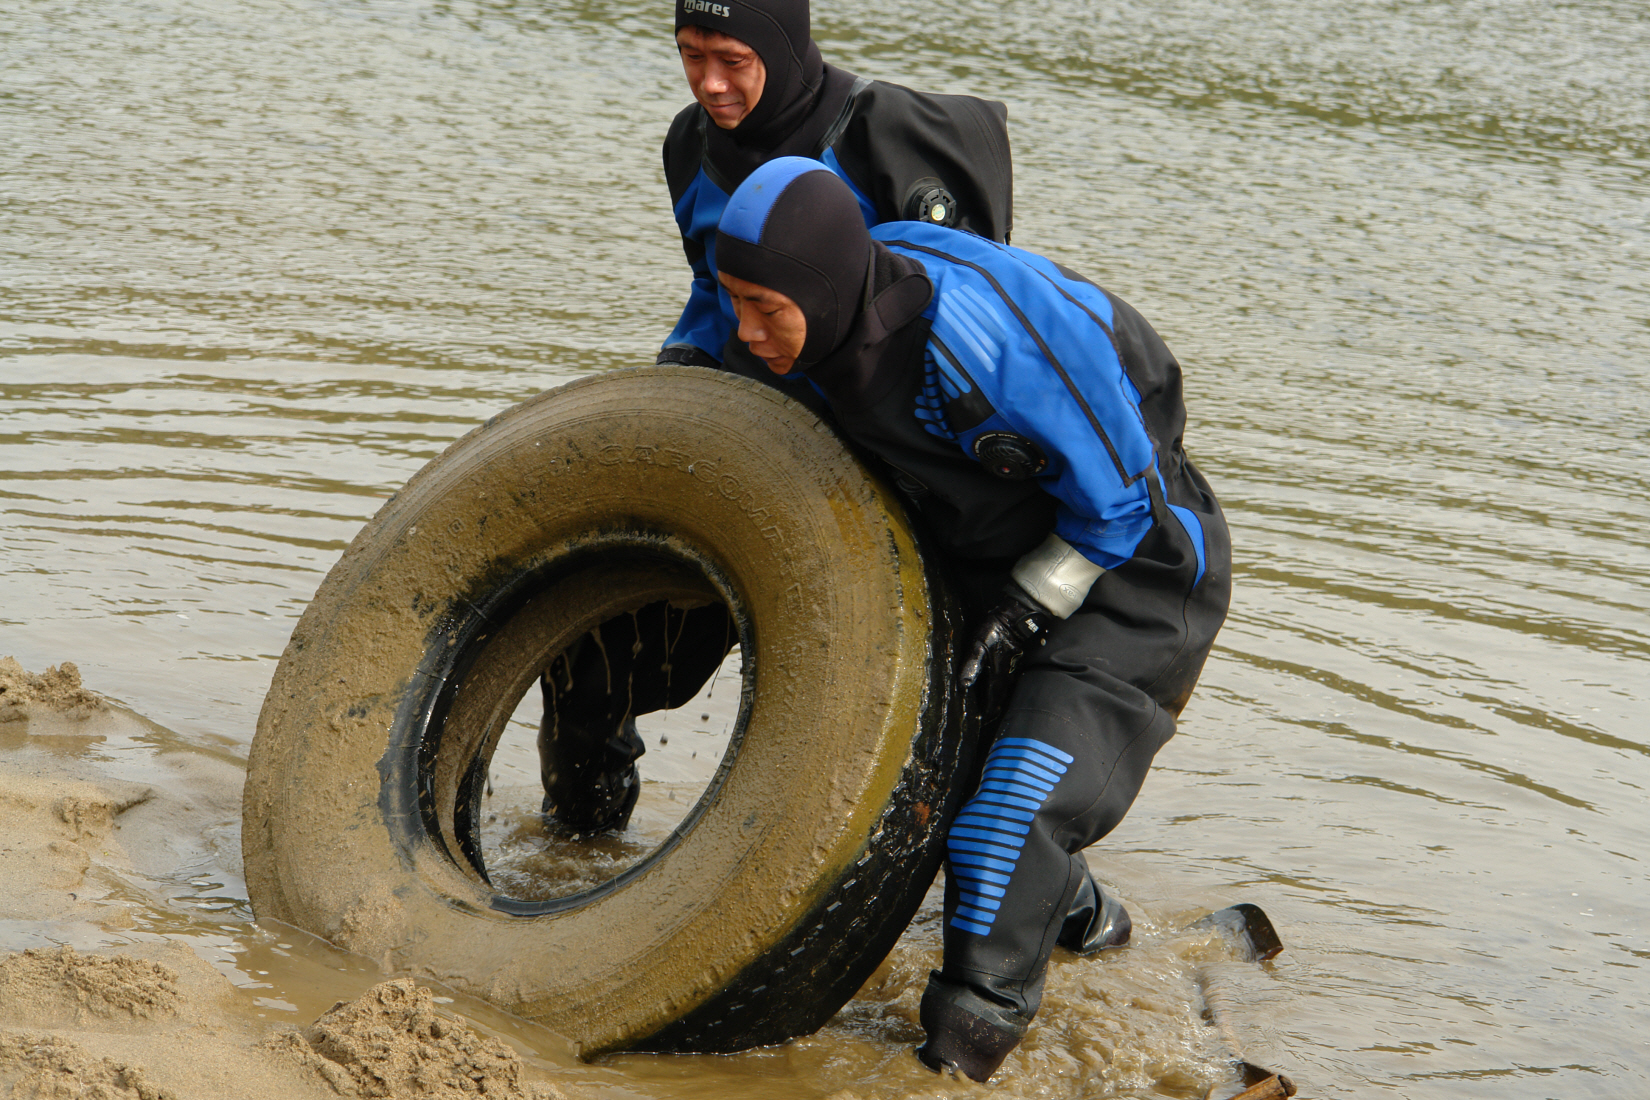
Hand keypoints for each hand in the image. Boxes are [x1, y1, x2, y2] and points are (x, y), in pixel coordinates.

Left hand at [958, 591, 1052, 723]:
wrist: (1016, 617)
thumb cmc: (996, 631)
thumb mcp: (979, 646)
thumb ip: (972, 665)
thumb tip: (963, 686)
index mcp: (998, 676)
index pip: (992, 700)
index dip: (987, 711)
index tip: (982, 721)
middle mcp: (1006, 676)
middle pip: (999, 698)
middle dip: (992, 708)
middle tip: (984, 717)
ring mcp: (1011, 669)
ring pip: (1003, 690)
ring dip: (996, 698)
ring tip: (989, 705)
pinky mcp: (1011, 661)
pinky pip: (1005, 680)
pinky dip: (999, 687)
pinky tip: (994, 685)